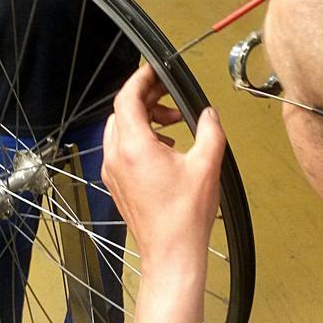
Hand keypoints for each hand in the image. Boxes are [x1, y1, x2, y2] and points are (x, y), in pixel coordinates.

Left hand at [101, 65, 225, 271]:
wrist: (171, 252)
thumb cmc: (184, 217)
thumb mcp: (207, 164)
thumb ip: (210, 130)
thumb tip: (209, 114)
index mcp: (134, 147)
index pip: (127, 98)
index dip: (140, 78)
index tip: (154, 70)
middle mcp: (116, 157)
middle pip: (122, 112)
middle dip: (146, 99)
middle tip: (169, 96)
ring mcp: (113, 172)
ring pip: (120, 130)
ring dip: (144, 119)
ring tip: (173, 124)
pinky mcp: (117, 184)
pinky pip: (121, 149)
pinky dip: (140, 138)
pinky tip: (165, 148)